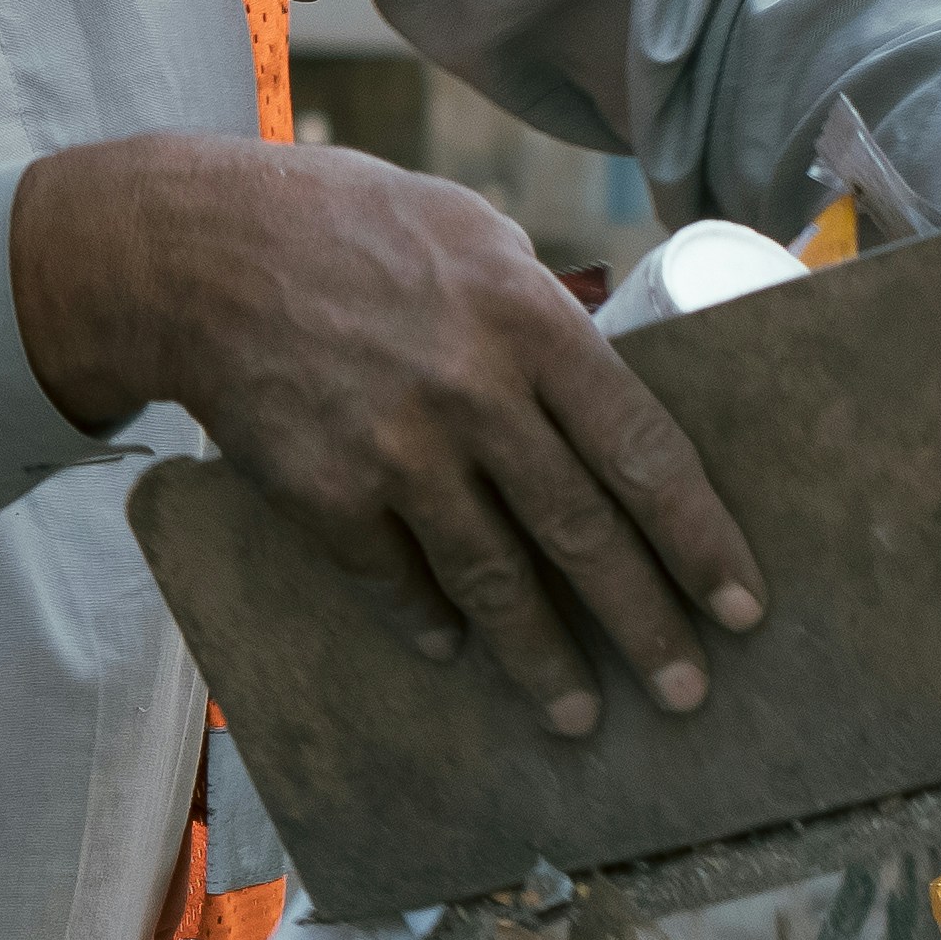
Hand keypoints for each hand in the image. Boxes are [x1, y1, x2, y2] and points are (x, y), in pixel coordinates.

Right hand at [12, 133, 765, 737]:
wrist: (198, 251)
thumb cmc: (347, 223)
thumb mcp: (471, 231)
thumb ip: (543, 307)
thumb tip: (609, 371)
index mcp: (531, 321)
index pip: (644, 450)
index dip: (700, 539)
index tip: (743, 605)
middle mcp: (475, 393)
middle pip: (583, 534)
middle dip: (645, 626)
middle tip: (686, 693)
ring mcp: (397, 452)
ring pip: (492, 581)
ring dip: (543, 661)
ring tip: (578, 716)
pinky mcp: (325, 495)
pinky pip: (395, 582)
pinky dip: (430, 622)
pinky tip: (455, 649)